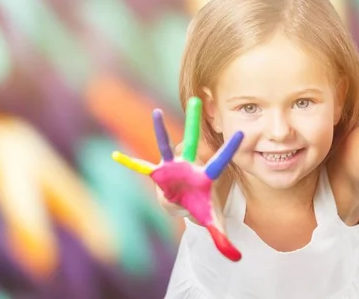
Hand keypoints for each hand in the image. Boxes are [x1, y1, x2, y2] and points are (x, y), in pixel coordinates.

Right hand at [111, 97, 243, 260]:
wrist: (183, 203)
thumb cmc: (199, 206)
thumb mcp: (211, 221)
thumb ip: (223, 237)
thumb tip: (237, 258)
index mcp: (205, 175)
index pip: (220, 161)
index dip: (230, 149)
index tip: (242, 134)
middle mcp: (189, 165)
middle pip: (192, 142)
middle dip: (194, 123)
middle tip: (197, 100)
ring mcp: (172, 167)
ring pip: (166, 145)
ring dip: (159, 130)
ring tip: (156, 112)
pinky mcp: (157, 173)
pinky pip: (141, 167)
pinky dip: (129, 163)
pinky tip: (116, 156)